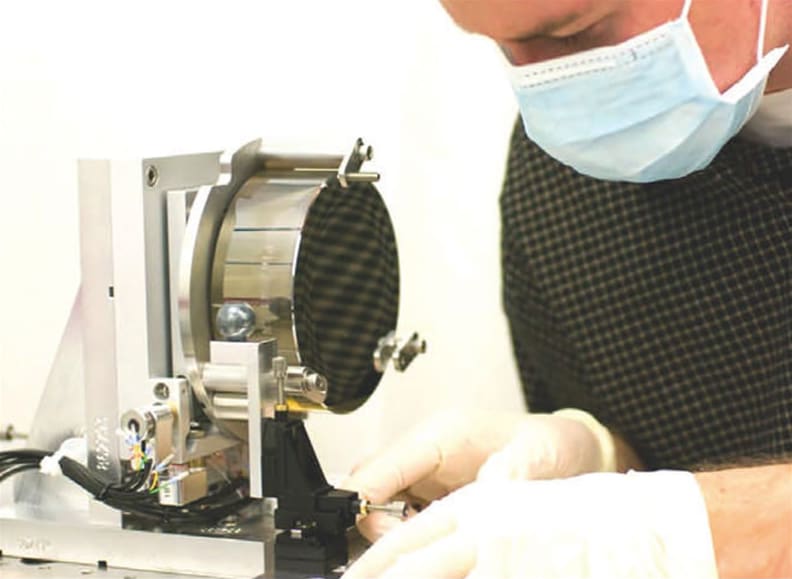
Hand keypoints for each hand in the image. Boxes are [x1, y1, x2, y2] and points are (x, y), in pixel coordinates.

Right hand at [341, 408, 616, 540]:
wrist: (570, 449)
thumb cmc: (552, 443)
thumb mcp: (539, 453)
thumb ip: (510, 470)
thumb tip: (486, 491)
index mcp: (441, 435)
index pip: (381, 465)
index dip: (367, 499)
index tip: (384, 534)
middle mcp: (425, 452)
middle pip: (368, 485)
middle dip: (376, 520)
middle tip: (415, 543)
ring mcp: (428, 474)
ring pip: (380, 502)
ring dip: (393, 529)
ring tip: (433, 542)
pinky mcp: (435, 493)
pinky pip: (402, 515)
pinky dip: (411, 534)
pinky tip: (440, 541)